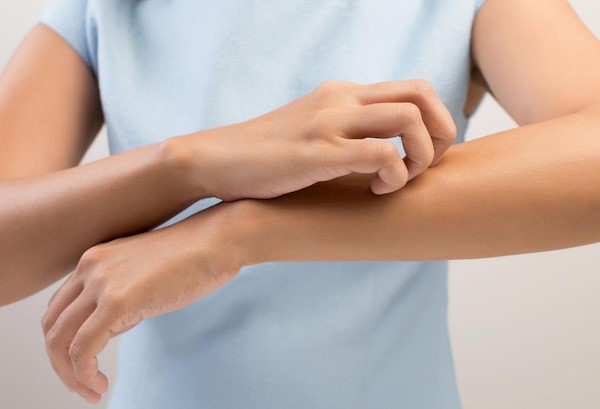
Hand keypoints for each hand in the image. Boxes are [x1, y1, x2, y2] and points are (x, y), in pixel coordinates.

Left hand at [40, 202, 245, 403]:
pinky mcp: (117, 301)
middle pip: (52, 326)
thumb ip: (120, 294)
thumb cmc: (192, 258)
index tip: (84, 365)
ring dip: (71, 375)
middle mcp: (89, 268)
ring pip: (60, 342)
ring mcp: (101, 283)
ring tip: (92, 391)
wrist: (216, 241)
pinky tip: (102, 384)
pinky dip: (84, 374)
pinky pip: (83, 350)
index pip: (59, 310)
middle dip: (61, 363)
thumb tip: (111, 326)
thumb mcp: (143, 274)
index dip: (64, 343)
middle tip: (82, 386)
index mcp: (93, 260)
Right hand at [176, 79, 456, 200]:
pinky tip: (375, 191)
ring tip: (399, 179)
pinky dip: (394, 175)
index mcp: (342, 94)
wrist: (216, 160)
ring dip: (421, 154)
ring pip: (409, 117)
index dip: (435, 121)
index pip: (413, 88)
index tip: (424, 155)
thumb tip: (383, 154)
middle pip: (422, 94)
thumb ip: (346, 134)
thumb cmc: (265, 157)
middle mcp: (340, 99)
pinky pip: (381, 153)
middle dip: (441, 132)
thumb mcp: (312, 134)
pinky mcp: (318, 150)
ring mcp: (329, 121)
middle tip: (425, 166)